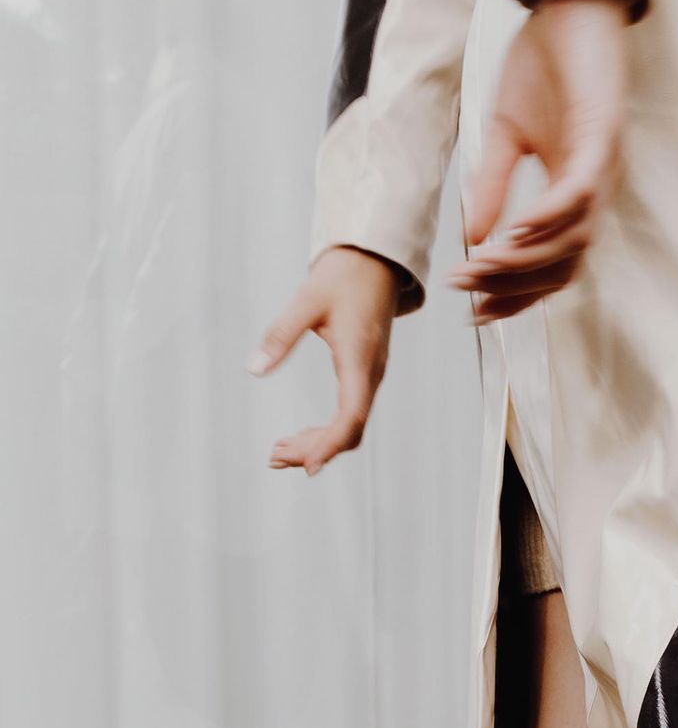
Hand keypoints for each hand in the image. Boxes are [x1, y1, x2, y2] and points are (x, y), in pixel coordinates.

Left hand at [248, 247, 398, 473]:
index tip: (307, 467)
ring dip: (316, 444)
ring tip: (279, 452)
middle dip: (313, 450)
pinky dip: (325, 431)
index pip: (350, 417)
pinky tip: (300, 435)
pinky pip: (349, 415)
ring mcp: (369, 378)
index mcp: (360, 361)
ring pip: (348, 428)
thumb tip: (253, 368)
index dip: (329, 445)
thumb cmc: (343, 277)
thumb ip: (280, 335)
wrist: (374, 260)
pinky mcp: (364, 376)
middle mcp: (370, 376)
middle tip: (273, 457)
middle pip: (347, 432)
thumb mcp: (306, 301)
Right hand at [445, 0, 630, 323]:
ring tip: (482, 265)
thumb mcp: (505, 136)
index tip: (476, 312)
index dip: (514, 296)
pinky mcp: (603, 138)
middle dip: (512, 287)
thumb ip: (493, 188)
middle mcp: (591, 193)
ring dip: (523, 260)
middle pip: (561, 268)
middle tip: (468, 291)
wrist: (568, 7)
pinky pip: (578, 194)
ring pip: (570, 242)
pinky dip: (548, 218)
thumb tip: (473, 237)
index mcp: (570, 196)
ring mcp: (601, 169)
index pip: (548, 268)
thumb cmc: (543, 65)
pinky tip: (514, 230)